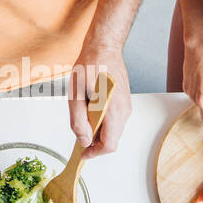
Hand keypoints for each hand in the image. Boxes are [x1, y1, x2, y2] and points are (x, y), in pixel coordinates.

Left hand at [68, 43, 130, 158]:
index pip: (109, 145)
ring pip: (113, 130)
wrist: (104, 47)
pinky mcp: (124, 102)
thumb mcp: (75, 95)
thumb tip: (83, 140)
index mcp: (113, 111)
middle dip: (95, 142)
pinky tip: (91, 110)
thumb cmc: (90, 66)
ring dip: (98, 131)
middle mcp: (124, 111)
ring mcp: (126, 106)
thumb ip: (78, 120)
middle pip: (112, 139)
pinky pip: (115, 120)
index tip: (83, 154)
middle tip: (79, 135)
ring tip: (83, 117)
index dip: (95, 153)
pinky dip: (103, 122)